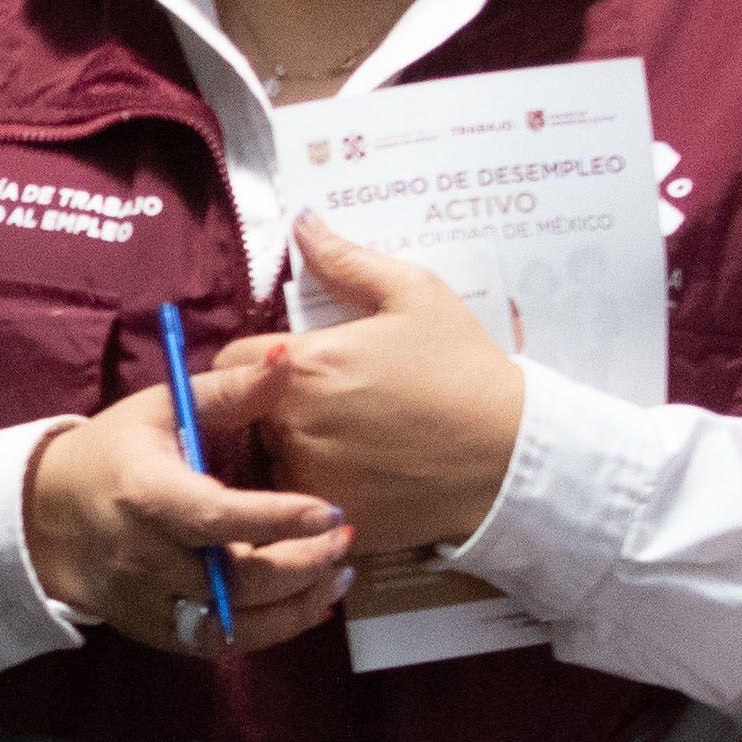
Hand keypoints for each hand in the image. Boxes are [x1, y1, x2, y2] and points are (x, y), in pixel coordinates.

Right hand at [17, 368, 350, 656]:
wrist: (43, 515)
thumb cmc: (112, 453)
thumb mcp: (161, 409)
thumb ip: (228, 391)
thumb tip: (285, 361)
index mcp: (145, 495)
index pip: (216, 517)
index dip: (278, 519)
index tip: (331, 511)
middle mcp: (145, 557)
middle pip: (233, 581)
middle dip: (301, 566)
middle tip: (342, 540)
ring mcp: (147, 602)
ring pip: (234, 624)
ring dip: (296, 607)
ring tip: (336, 575)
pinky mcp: (154, 631)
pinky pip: (220, 644)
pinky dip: (270, 630)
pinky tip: (306, 603)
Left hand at [216, 216, 532, 555]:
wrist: (510, 454)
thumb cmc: (464, 368)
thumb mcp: (415, 295)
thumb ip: (346, 259)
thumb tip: (302, 223)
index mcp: (304, 365)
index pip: (231, 363)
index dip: (258, 363)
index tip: (293, 367)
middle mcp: (293, 424)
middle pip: (246, 414)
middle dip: (273, 405)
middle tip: (330, 403)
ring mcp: (309, 479)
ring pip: (268, 462)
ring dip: (290, 452)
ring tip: (348, 442)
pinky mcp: (329, 519)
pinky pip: (296, 506)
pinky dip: (315, 493)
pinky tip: (359, 476)